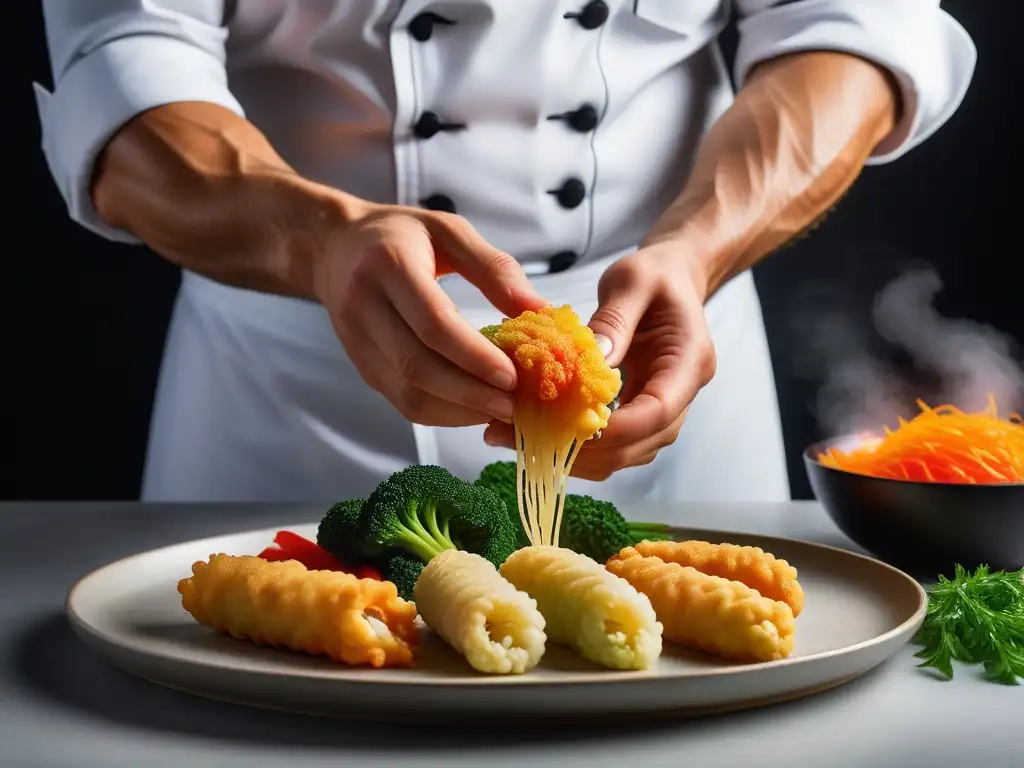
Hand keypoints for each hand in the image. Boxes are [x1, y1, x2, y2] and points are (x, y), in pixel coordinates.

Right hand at [314, 206, 547, 426]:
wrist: (332, 248)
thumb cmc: (399, 235)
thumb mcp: (448, 230)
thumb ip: (495, 268)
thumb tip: (541, 311)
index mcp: (388, 266)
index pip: (433, 324)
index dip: (474, 356)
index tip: (513, 376)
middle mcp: (364, 308)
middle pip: (418, 368)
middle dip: (470, 395)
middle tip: (514, 407)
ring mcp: (357, 344)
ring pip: (408, 395)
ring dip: (458, 412)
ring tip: (500, 412)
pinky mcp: (362, 368)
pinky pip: (403, 402)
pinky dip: (443, 412)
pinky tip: (474, 408)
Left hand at [483, 242, 716, 478]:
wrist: (672, 277)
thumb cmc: (654, 273)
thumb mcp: (632, 280)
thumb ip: (614, 320)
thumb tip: (590, 361)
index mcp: (689, 360)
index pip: (658, 411)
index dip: (616, 430)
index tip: (567, 428)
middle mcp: (684, 392)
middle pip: (643, 442)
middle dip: (589, 450)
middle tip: (530, 438)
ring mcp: (667, 407)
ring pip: (630, 452)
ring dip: (583, 456)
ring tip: (528, 440)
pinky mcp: (644, 410)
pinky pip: (619, 443)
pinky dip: (585, 447)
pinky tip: (546, 435)